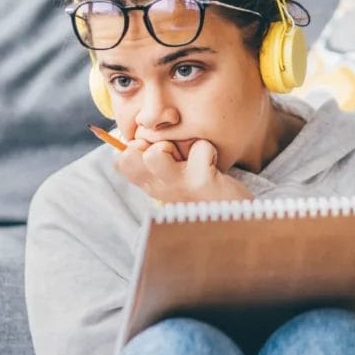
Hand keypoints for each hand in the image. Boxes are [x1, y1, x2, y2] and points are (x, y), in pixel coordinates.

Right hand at [113, 138, 253, 203]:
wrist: (233, 223)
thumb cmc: (204, 195)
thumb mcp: (175, 181)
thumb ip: (159, 162)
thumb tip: (143, 131)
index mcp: (151, 186)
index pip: (121, 161)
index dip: (135, 146)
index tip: (157, 150)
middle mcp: (159, 188)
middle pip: (130, 155)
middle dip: (151, 143)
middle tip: (174, 154)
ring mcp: (179, 186)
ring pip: (155, 153)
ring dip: (175, 145)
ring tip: (190, 158)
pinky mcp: (201, 182)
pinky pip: (200, 148)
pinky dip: (209, 150)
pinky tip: (213, 165)